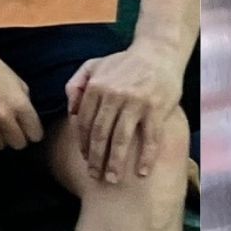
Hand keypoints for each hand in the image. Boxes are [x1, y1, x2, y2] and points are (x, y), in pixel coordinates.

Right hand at [0, 46, 43, 150]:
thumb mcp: (15, 80)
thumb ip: (24, 101)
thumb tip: (27, 120)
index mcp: (18, 103)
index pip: (34, 134)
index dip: (33, 133)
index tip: (29, 131)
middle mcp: (2, 115)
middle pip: (17, 144)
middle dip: (17, 139)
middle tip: (12, 131)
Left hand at [66, 44, 182, 181]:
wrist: (159, 51)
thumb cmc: (125, 62)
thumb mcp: (95, 64)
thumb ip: (77, 83)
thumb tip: (70, 109)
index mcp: (97, 86)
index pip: (85, 122)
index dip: (83, 144)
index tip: (85, 160)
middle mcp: (114, 94)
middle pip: (100, 134)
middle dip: (96, 159)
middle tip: (95, 176)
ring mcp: (136, 102)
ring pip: (121, 139)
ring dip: (115, 163)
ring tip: (113, 179)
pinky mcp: (156, 108)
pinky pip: (150, 138)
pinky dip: (146, 157)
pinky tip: (142, 172)